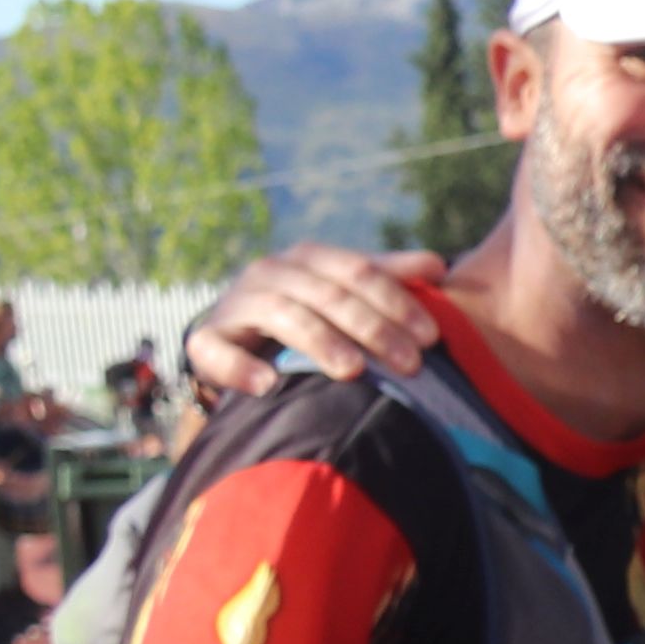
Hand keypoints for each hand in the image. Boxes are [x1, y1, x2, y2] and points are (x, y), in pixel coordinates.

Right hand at [187, 244, 448, 400]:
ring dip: (321, 342)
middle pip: (328, 295)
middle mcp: (270, 273)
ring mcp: (236, 305)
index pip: (358, 271)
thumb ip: (390, 278)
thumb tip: (437, 266)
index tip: (431, 337)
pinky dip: (241, 368)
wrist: (236, 338)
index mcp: (308, 259)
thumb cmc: (307, 314)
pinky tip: (269, 384)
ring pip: (282, 315)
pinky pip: (217, 351)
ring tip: (354, 371)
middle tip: (411, 364)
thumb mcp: (346, 292)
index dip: (397, 301)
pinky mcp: (206, 341)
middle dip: (374, 329)